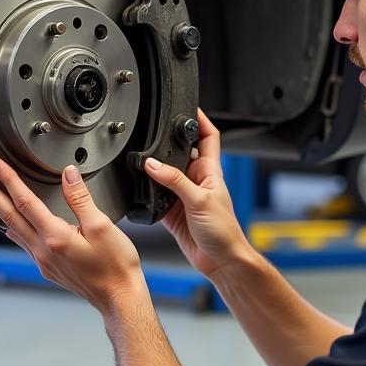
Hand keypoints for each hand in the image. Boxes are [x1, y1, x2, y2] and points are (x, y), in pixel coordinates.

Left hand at [0, 157, 145, 313]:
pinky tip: (13, 225)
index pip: (25, 201)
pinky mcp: (48, 268)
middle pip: (9, 216)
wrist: (118, 297)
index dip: (8, 179)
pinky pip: (24, 243)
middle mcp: (43, 250)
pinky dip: (14, 228)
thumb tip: (68, 175)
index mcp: (55, 237)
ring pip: (14, 230)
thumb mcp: (102, 225)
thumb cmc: (116, 266)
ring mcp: (43, 261)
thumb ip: (81, 198)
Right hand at [145, 108, 251, 278]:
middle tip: (152, 133)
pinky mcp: (173, 211)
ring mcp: (184, 195)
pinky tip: (142, 190)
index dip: (199, 118)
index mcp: (210, 171)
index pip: (208, 135)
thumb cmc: (224, 232)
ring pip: (165, 173)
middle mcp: (197, 180)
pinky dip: (147, 192)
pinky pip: (156, 195)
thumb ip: (175, 181)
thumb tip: (153, 164)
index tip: (186, 104)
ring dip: (154, 168)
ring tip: (142, 160)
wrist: (220, 261)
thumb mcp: (199, 200)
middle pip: (180, 152)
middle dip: (167, 143)